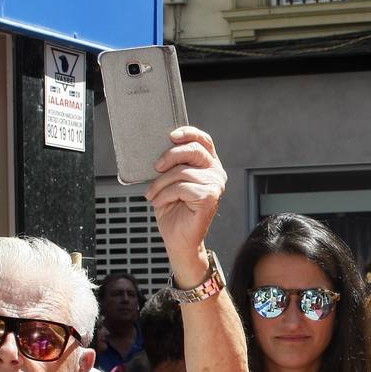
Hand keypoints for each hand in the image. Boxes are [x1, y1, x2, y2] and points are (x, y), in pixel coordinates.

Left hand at [148, 126, 225, 271]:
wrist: (177, 238)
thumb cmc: (173, 209)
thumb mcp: (169, 180)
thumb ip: (172, 163)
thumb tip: (159, 147)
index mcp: (208, 165)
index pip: (203, 141)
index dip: (188, 133)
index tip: (171, 136)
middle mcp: (216, 173)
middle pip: (193, 150)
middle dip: (169, 156)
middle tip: (156, 168)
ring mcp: (215, 185)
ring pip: (182, 171)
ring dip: (160, 184)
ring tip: (154, 195)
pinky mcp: (210, 197)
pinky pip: (181, 187)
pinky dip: (165, 195)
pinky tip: (161, 202)